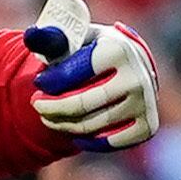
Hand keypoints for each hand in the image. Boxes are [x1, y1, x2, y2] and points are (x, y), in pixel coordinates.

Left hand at [22, 0, 160, 148]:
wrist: (133, 64)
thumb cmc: (96, 50)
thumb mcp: (79, 38)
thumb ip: (54, 37)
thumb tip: (31, 35)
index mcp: (118, 49)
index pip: (72, 74)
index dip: (50, 81)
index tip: (40, 82)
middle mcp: (137, 77)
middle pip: (81, 104)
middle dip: (51, 107)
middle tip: (37, 104)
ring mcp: (146, 104)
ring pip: (91, 126)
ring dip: (63, 124)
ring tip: (50, 116)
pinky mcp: (149, 126)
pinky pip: (109, 144)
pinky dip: (88, 141)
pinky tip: (75, 132)